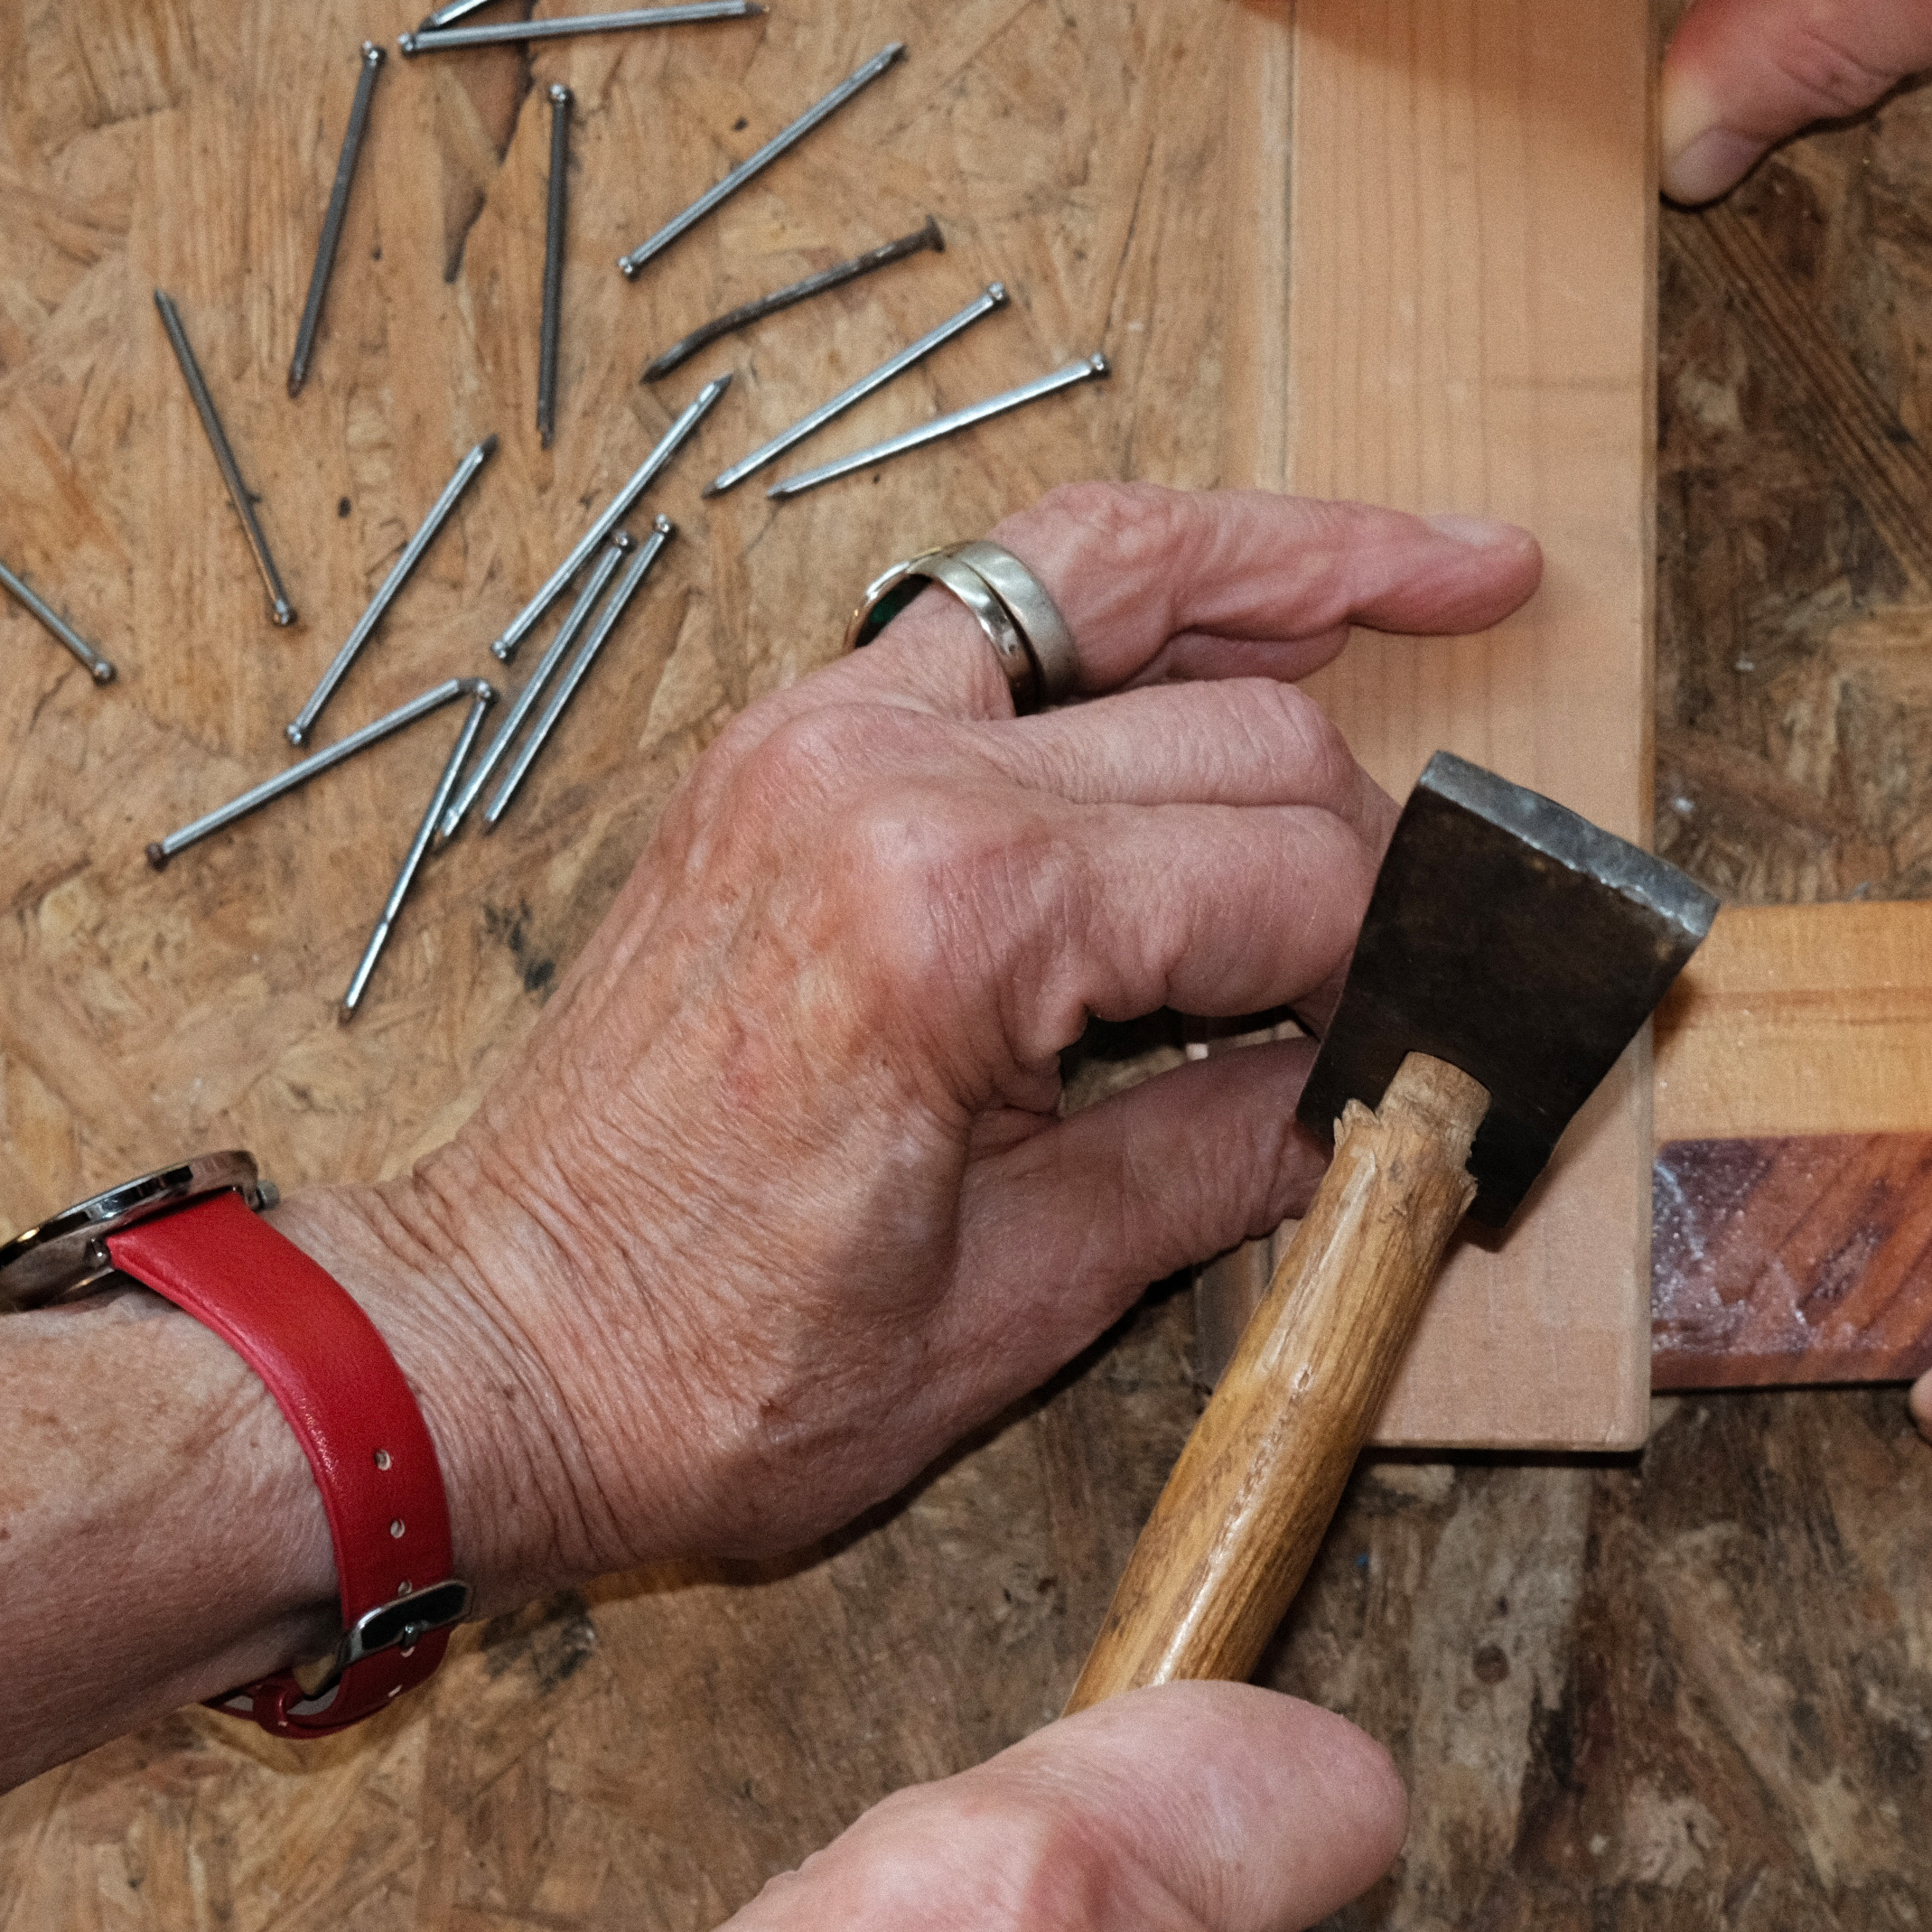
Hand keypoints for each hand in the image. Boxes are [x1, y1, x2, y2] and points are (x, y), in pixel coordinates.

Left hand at [328, 482, 1539, 1595]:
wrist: (482, 1347)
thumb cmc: (711, 1367)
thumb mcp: (1018, 1305)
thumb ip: (1221, 1159)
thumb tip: (1376, 1097)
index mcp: (956, 919)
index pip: (1287, 883)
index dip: (1399, 967)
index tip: (1445, 1038)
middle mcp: (890, 772)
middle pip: (1242, 730)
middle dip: (1372, 830)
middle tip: (1442, 928)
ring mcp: (823, 730)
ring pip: (1113, 567)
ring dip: (1287, 563)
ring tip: (1449, 570)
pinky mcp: (789, 741)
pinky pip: (997, 601)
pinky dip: (1132, 594)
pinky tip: (1242, 610)